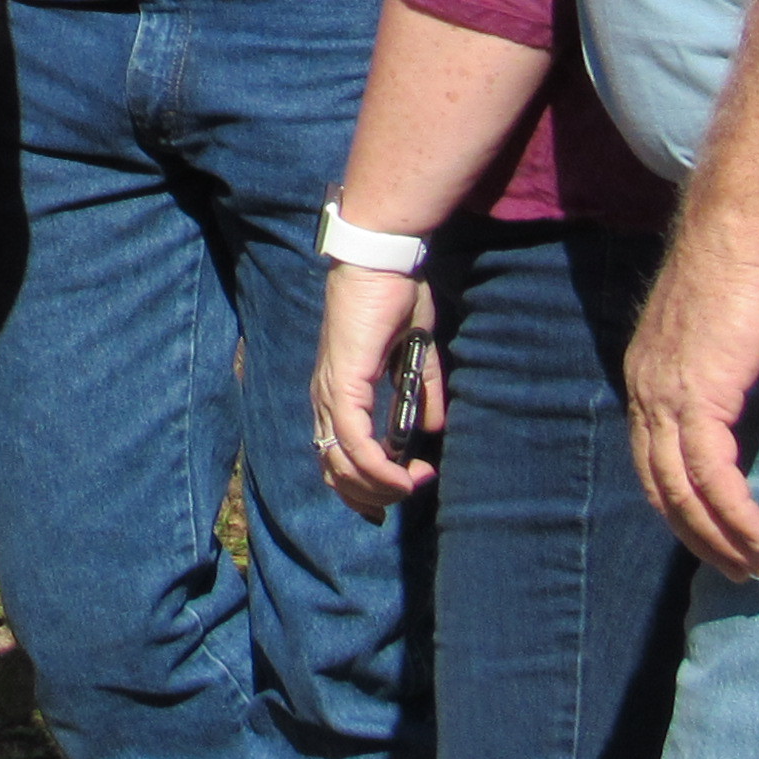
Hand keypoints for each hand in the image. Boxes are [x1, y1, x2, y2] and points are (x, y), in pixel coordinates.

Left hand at [311, 261, 440, 518]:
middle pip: (334, 469)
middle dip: (371, 496)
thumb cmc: (394, 298)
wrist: (381, 262)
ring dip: (379, 487)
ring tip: (413, 483)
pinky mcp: (342, 384)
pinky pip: (353, 441)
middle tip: (407, 493)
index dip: (362, 484)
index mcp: (336, 390)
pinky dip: (377, 468)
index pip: (334, 454)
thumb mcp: (416, 353)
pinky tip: (404, 476)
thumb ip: (422, 391)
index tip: (401, 490)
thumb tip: (434, 428)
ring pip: (340, 464)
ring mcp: (330, 392)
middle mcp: (325, 397)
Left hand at [625, 206, 758, 578]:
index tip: (712, 540)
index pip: (650, 462)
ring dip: (719, 537)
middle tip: (736, 572)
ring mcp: (668, 394)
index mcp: (645, 378)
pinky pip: (712, 474)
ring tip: (755, 569)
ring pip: (682, 489)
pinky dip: (734, 513)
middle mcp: (645, 390)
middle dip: (696, 537)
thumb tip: (737, 405)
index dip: (678, 507)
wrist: (737, 230)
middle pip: (659, 486)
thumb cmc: (738, 272)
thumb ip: (716, 372)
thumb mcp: (717, 334)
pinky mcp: (702, 394)